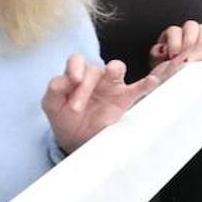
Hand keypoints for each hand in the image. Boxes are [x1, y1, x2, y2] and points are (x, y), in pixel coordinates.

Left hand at [43, 55, 158, 154]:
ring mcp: (111, 86)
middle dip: (85, 86)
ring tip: (111, 73)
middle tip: (77, 108)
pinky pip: (137, 88)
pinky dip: (145, 84)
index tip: (73, 81)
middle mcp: (94, 76)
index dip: (75, 68)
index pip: (76, 61)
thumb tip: (65, 79)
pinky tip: (151, 81)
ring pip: (117, 68)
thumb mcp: (51, 105)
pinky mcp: (124, 99)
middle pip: (94, 68)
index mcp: (76, 74)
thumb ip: (54, 89)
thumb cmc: (64, 117)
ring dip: (113, 70)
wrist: (76, 141)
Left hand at [149, 20, 201, 65]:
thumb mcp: (158, 59)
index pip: (174, 31)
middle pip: (191, 27)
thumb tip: (163, 50)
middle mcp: (187, 30)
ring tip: (201, 57)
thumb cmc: (166, 64)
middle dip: (189, 43)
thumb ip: (157, 53)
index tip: (173, 57)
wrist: (178, 72)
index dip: (174, 43)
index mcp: (173, 33)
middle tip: (188, 57)